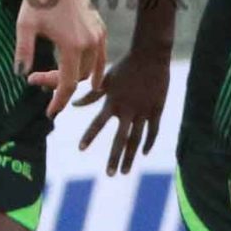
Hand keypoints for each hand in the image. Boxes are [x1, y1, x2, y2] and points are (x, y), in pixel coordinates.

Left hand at [18, 0, 106, 118]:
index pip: (67, 85)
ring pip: (90, 69)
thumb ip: (23, 52)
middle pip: (77, 78)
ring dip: (72, 77)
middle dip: (57, 84)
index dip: (58, 102)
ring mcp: (98, 36)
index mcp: (72, 46)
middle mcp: (90, 43)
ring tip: (53, 78)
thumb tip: (19, 75)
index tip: (49, 113)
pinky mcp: (100, 29)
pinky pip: (100, 57)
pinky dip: (94, 70)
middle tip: (36, 79)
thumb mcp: (25, 27)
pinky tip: (91, 80)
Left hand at [74, 46, 167, 176]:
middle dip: (114, 158)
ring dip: (131, 157)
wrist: (151, 55)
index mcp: (113, 102)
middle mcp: (128, 110)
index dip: (89, 136)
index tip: (80, 149)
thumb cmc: (126, 66)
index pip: (98, 123)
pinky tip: (143, 154)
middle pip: (120, 139)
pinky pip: (153, 131)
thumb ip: (91, 95)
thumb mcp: (106, 80)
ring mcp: (144, 111)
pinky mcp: (157, 109)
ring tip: (125, 172)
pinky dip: (148, 143)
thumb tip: (74, 105)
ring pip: (137, 140)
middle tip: (109, 174)